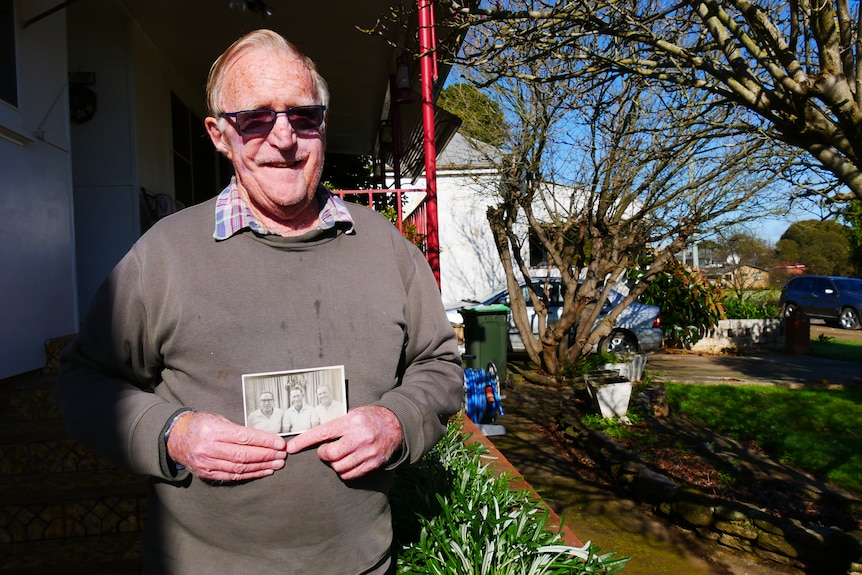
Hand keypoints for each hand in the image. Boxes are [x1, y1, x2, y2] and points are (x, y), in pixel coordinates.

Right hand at [166, 412, 286, 481]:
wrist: (174, 438)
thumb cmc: (200, 424)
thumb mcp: (217, 419)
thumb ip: (237, 429)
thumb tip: (262, 437)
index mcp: (213, 430)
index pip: (244, 437)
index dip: (264, 441)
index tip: (280, 443)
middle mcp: (208, 448)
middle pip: (244, 454)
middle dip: (266, 455)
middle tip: (282, 455)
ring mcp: (207, 463)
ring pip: (240, 467)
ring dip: (261, 466)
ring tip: (277, 464)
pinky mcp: (207, 473)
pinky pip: (233, 475)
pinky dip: (250, 474)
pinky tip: (263, 471)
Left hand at [285, 406, 401, 480]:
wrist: (396, 425)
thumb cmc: (369, 418)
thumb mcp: (352, 414)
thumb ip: (337, 426)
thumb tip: (313, 438)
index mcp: (351, 421)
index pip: (322, 432)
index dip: (304, 441)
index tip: (291, 448)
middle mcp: (359, 437)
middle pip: (330, 455)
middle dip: (323, 454)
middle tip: (326, 450)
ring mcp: (367, 452)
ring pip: (339, 467)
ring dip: (334, 463)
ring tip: (339, 455)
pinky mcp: (373, 463)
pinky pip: (350, 474)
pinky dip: (344, 471)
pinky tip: (348, 462)